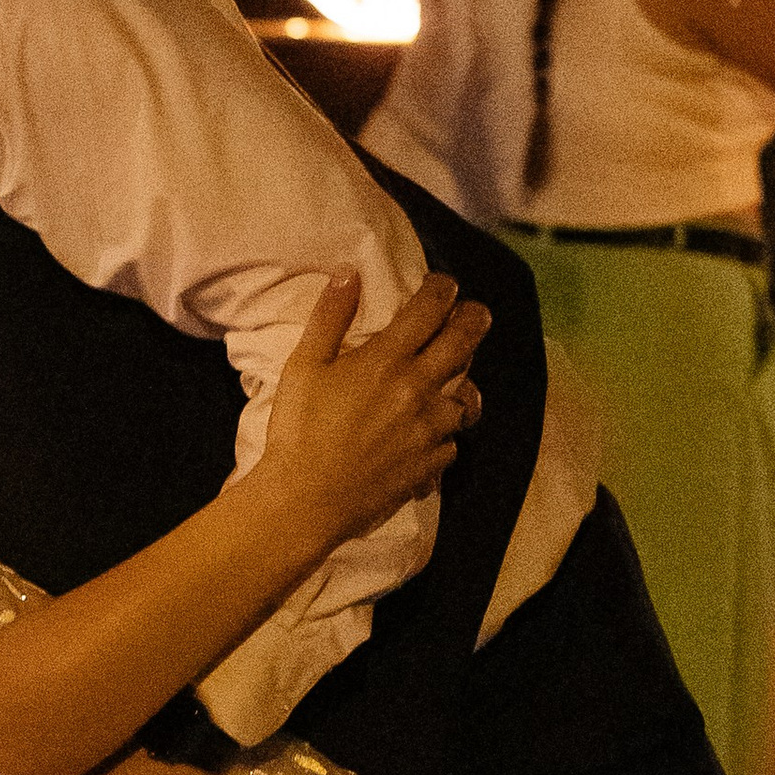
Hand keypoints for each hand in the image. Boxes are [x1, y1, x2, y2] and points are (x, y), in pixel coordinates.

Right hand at [257, 271, 487, 553]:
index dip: (443, 289)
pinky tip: (433, 437)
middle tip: (477, 312)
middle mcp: (417, 389)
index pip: (429, 309)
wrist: (306, 500)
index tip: (444, 284)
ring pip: (469, 398)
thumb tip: (349, 274)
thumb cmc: (298, 431)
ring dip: (466, 384)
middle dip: (475, 320)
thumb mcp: (303, 366)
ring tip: (457, 382)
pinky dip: (446, 437)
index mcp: (386, 360)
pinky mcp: (431, 464)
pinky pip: (453, 444)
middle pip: (464, 343)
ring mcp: (430, 429)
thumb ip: (329, 317)